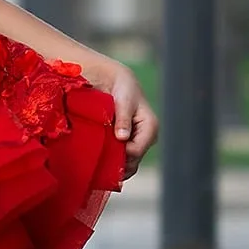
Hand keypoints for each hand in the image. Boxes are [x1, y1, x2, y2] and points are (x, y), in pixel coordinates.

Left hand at [86, 59, 158, 179]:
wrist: (120, 84)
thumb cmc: (123, 89)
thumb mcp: (124, 101)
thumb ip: (123, 119)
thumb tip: (122, 137)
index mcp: (150, 127)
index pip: (135, 151)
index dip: (119, 154)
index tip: (103, 150)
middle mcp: (148, 138)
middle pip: (133, 162)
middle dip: (116, 163)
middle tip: (97, 162)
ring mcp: (139, 143)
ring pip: (128, 164)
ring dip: (113, 164)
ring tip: (97, 163)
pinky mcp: (130, 144)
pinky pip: (123, 160)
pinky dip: (113, 162)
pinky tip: (100, 162)